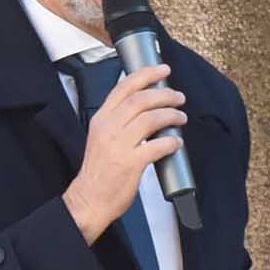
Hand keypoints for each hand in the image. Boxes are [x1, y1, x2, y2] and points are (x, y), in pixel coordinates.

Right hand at [62, 64, 184, 242]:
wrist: (89, 199)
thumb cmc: (98, 171)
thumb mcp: (101, 137)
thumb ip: (120, 121)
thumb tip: (147, 109)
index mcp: (101, 119)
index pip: (124, 87)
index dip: (146, 74)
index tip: (162, 69)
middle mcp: (108, 128)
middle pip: (140, 99)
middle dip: (164, 94)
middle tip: (178, 97)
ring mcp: (119, 145)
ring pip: (150, 119)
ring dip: (171, 115)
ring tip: (181, 117)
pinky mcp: (130, 163)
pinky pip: (156, 146)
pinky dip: (170, 141)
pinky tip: (176, 142)